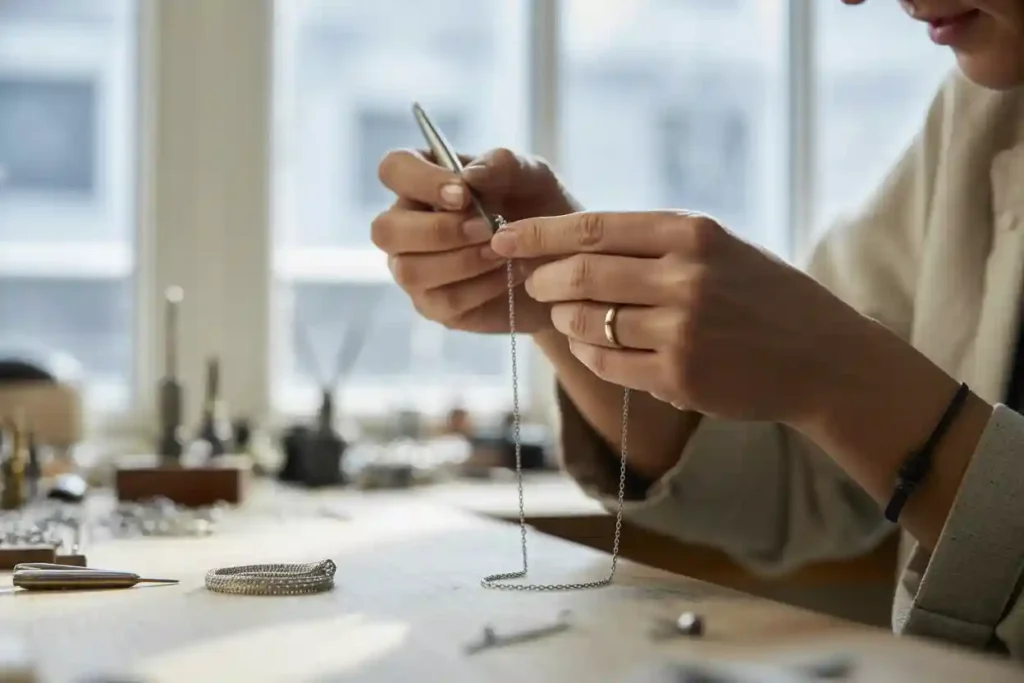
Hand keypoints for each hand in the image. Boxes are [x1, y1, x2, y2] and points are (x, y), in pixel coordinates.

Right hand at [372, 147, 574, 332]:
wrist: (563, 261)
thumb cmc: (539, 208)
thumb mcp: (533, 176)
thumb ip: (502, 165)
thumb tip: (469, 175)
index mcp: (422, 182)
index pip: (393, 170)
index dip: (421, 181)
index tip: (464, 195)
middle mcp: (407, 226)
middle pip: (385, 230)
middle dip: (438, 231)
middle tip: (487, 229)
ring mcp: (415, 269)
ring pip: (410, 270)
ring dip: (463, 261)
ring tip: (504, 253)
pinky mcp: (435, 306)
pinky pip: (444, 300)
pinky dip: (482, 287)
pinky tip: (509, 274)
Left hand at [490, 211, 880, 427]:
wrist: (821, 357)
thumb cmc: (761, 294)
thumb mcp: (717, 246)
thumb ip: (652, 241)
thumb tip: (570, 242)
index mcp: (691, 234)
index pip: (592, 228)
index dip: (538, 234)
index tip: (504, 238)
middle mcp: (685, 278)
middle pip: (580, 274)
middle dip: (542, 279)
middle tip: (531, 282)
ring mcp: (682, 331)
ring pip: (587, 322)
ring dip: (564, 318)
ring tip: (566, 314)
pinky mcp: (678, 378)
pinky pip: (606, 363)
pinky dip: (588, 352)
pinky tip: (593, 345)